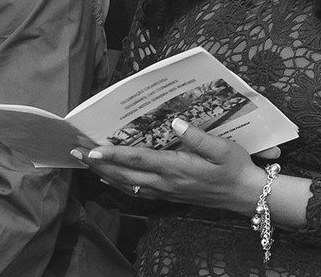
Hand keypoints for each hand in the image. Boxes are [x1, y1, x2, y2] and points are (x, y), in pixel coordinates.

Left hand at [72, 118, 266, 214]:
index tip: (92, 150)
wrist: (246, 195)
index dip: (113, 154)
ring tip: (83, 162)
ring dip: (104, 173)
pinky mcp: (168, 195)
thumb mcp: (224, 149)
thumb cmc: (235, 168)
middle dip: (98, 163)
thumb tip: (176, 123)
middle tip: (74, 151)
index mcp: (176, 168)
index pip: (138, 160)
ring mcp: (165, 191)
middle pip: (124, 174)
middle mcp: (166, 182)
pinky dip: (119, 184)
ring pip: (127, 184)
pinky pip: (136, 191)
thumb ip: (199, 137)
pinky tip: (110, 178)